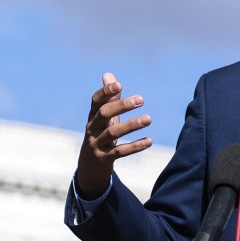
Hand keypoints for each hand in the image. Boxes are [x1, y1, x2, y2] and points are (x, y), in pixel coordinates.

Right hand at [77, 72, 152, 198]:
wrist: (90, 166)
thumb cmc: (100, 134)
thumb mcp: (103, 118)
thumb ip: (109, 98)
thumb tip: (109, 74)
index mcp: (92, 116)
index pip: (96, 101)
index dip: (105, 92)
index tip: (119, 84)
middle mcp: (92, 129)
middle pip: (104, 114)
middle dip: (121, 106)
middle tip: (141, 99)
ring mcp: (97, 144)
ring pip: (113, 133)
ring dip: (131, 125)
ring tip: (149, 119)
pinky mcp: (104, 158)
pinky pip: (120, 152)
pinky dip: (135, 146)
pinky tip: (150, 141)